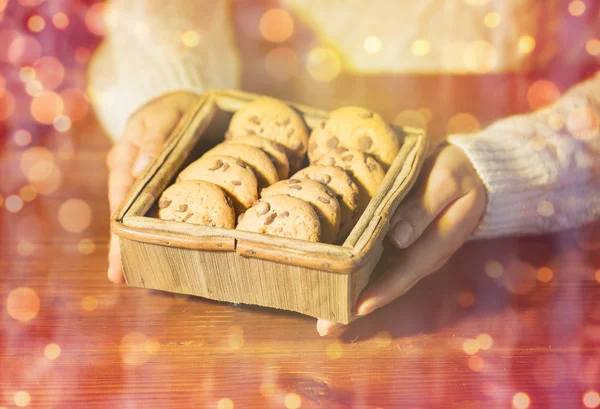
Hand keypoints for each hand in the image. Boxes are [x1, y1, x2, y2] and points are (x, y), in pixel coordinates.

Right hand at [106, 91, 199, 282]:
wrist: (180, 104)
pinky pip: (149, 209)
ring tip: (128, 274)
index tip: (120, 257)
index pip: (121, 199)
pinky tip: (150, 250)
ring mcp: (139, 181)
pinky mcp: (156, 186)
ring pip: (133, 215)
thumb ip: (154, 140)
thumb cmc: (173, 107)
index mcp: (126, 158)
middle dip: (121, 246)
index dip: (120, 230)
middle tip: (118, 277)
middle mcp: (128, 174)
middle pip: (122, 213)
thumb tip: (137, 171)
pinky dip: (148, 229)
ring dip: (131, 243)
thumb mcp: (165, 115)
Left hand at [316, 143, 486, 335]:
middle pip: (388, 286)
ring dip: (353, 297)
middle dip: (357, 308)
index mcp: (436, 243)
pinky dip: (357, 277)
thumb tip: (398, 237)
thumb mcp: (446, 182)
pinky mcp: (401, 243)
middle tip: (326, 327)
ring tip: (323, 315)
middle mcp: (421, 255)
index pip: (405, 273)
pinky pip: (377, 265)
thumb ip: (423, 208)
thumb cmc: (457, 172)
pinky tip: (334, 284)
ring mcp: (410, 251)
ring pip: (380, 280)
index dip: (381, 292)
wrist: (469, 169)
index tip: (356, 308)